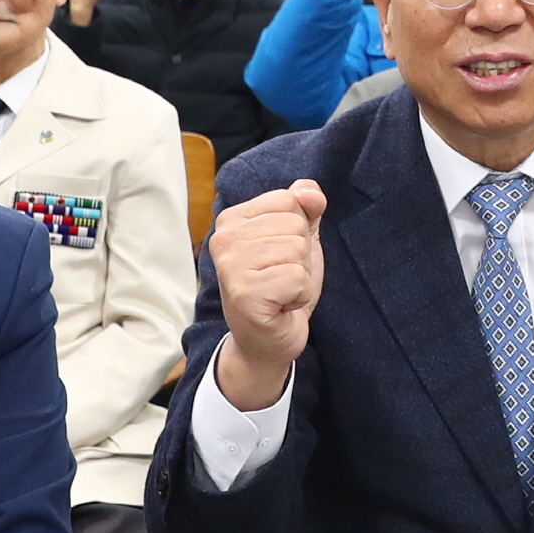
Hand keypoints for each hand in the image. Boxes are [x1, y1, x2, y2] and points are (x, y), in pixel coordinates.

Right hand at [209, 179, 326, 407]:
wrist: (269, 340)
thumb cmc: (282, 287)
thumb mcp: (298, 239)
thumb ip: (305, 208)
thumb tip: (309, 192)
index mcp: (232, 219)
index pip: (289, 199)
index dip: (299, 231)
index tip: (281, 256)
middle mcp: (224, 239)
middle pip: (296, 225)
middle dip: (301, 256)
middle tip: (281, 278)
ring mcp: (230, 266)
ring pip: (299, 250)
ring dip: (300, 277)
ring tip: (280, 291)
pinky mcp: (244, 293)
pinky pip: (297, 278)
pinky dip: (299, 296)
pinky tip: (281, 306)